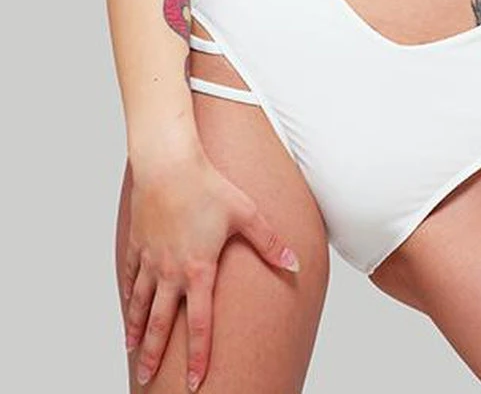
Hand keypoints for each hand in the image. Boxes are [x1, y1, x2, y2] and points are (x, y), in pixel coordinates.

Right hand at [123, 147, 300, 389]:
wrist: (168, 164)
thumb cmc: (208, 186)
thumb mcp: (246, 213)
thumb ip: (270, 242)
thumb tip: (295, 263)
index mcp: (198, 270)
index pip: (199, 325)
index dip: (199, 357)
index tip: (195, 383)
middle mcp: (170, 272)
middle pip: (161, 324)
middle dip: (153, 355)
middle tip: (145, 379)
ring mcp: (150, 259)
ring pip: (140, 304)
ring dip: (136, 330)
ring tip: (132, 350)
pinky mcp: (138, 243)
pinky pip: (130, 275)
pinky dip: (128, 294)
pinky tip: (128, 305)